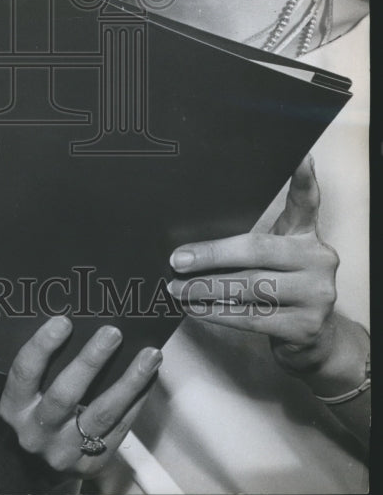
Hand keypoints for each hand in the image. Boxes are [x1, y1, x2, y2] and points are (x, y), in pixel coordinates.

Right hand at [0, 317, 160, 476]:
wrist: (38, 467)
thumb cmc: (35, 412)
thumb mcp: (25, 394)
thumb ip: (43, 367)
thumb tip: (77, 323)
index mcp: (14, 407)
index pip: (24, 372)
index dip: (43, 345)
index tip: (63, 321)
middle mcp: (36, 432)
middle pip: (65, 395)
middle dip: (90, 360)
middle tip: (112, 333)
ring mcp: (64, 451)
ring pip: (101, 413)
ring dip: (129, 381)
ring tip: (149, 356)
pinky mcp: (91, 463)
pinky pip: (119, 428)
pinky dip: (137, 400)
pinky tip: (149, 378)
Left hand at [168, 157, 339, 373]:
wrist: (310, 339)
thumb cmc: (280, 285)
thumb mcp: (275, 254)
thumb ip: (252, 236)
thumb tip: (192, 237)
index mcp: (306, 234)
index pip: (306, 201)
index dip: (303, 178)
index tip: (300, 155)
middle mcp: (318, 259)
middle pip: (257, 250)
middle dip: (211, 256)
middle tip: (177, 260)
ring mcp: (317, 294)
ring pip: (250, 287)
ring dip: (206, 289)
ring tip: (176, 289)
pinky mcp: (305, 326)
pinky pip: (252, 318)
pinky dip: (218, 314)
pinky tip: (196, 309)